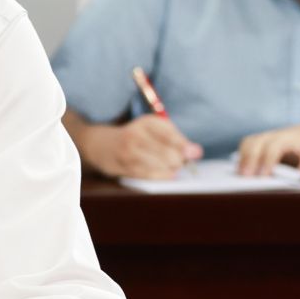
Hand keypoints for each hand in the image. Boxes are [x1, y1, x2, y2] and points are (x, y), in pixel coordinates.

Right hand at [85, 116, 200, 179]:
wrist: (103, 144)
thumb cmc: (137, 138)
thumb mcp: (154, 130)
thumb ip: (176, 139)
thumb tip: (196, 153)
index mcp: (147, 122)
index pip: (170, 135)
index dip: (185, 146)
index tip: (196, 153)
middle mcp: (136, 135)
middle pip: (168, 154)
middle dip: (179, 160)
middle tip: (179, 161)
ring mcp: (128, 152)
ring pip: (160, 166)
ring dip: (171, 169)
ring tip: (171, 167)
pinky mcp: (124, 167)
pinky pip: (149, 175)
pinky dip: (161, 176)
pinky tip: (166, 174)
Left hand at [236, 117, 299, 175]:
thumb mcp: (288, 152)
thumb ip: (273, 162)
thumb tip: (254, 181)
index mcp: (273, 138)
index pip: (251, 142)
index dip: (243, 157)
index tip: (239, 173)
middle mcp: (283, 136)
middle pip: (260, 142)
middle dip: (251, 158)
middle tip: (247, 176)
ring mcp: (298, 139)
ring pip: (278, 144)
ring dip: (269, 159)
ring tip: (265, 174)